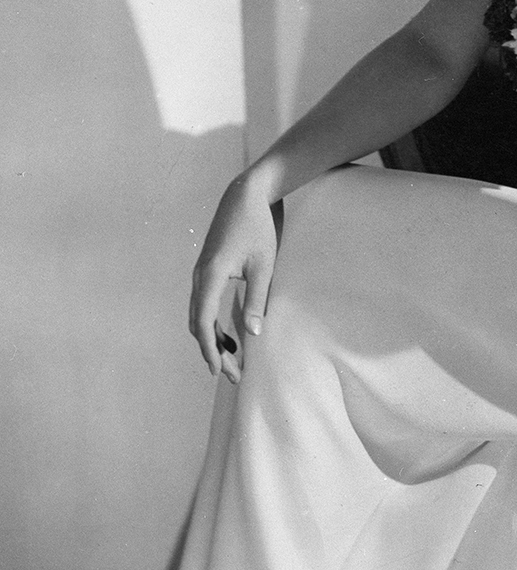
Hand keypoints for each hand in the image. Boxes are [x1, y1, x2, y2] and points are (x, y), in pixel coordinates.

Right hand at [189, 173, 281, 381]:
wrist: (248, 195)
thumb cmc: (258, 227)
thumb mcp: (264, 266)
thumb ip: (257, 299)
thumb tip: (253, 333)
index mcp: (211, 275)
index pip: (205, 322)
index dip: (210, 350)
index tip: (219, 371)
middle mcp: (200, 276)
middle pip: (199, 323)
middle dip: (213, 350)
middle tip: (232, 373)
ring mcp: (202, 272)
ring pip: (200, 315)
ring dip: (214, 338)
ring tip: (233, 359)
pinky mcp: (209, 269)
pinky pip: (205, 303)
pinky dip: (215, 323)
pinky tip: (232, 336)